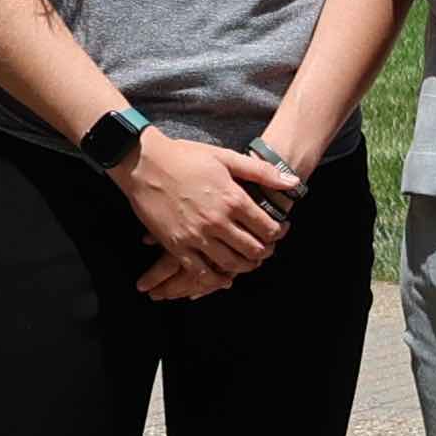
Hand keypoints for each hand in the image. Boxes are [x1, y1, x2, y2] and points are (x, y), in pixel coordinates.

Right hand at [118, 128, 291, 283]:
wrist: (142, 163)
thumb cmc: (185, 156)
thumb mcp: (226, 157)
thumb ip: (262, 172)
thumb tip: (293, 182)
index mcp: (233, 199)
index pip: (268, 228)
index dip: (278, 233)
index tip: (279, 231)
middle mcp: (217, 221)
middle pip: (253, 249)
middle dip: (265, 252)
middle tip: (266, 249)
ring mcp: (196, 235)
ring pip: (230, 264)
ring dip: (244, 267)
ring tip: (247, 261)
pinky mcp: (175, 245)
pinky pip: (200, 272)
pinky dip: (214, 279)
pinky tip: (222, 277)